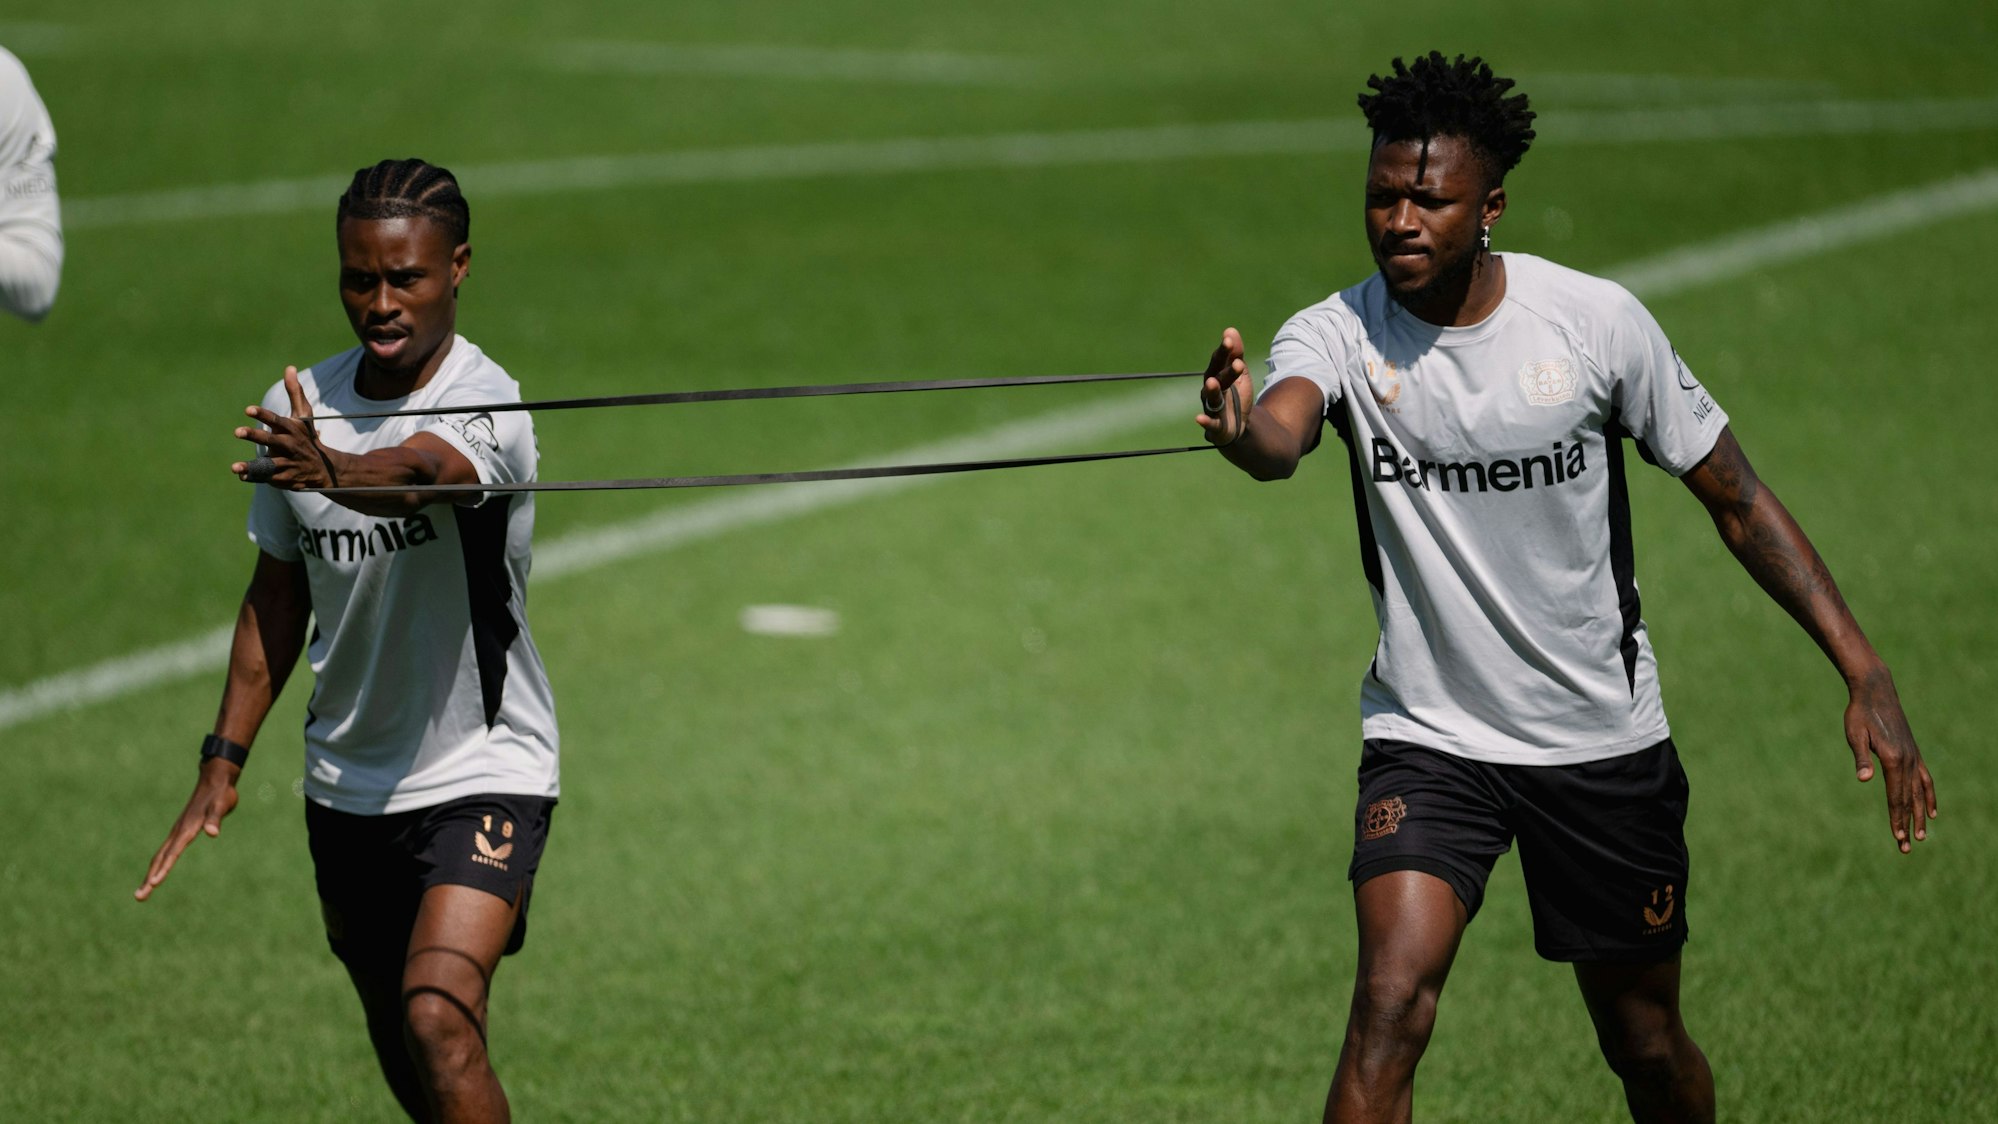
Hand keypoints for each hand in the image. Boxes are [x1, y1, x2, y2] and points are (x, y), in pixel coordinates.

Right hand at [135, 757, 241, 900]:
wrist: (215, 780)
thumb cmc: (221, 794)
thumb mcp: (221, 806)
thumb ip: (215, 819)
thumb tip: (212, 833)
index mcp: (187, 829)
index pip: (173, 853)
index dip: (164, 868)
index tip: (154, 883)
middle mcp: (178, 832)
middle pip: (160, 859)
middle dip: (150, 878)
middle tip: (139, 897)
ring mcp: (177, 832)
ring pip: (160, 856)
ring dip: (151, 874)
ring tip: (143, 891)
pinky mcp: (181, 831)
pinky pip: (166, 851)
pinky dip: (159, 864)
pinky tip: (156, 872)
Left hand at [232, 366, 340, 488]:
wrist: (325, 468)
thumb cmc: (307, 437)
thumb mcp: (303, 415)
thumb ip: (294, 392)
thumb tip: (289, 367)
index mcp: (291, 428)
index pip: (276, 420)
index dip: (263, 415)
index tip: (248, 410)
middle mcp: (290, 445)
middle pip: (272, 440)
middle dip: (255, 436)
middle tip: (236, 431)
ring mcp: (288, 462)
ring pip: (269, 463)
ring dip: (252, 466)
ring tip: (234, 467)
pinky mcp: (286, 477)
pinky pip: (268, 477)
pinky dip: (255, 477)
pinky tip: (242, 475)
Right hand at [1198, 327, 1252, 446]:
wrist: (1237, 425)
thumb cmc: (1235, 395)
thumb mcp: (1240, 374)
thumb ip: (1235, 354)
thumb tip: (1230, 329)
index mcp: (1216, 375)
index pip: (1219, 361)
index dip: (1224, 351)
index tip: (1229, 340)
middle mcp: (1211, 390)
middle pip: (1217, 378)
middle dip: (1225, 370)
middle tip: (1236, 361)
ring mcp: (1212, 407)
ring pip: (1212, 398)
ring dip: (1212, 391)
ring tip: (1212, 382)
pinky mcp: (1214, 426)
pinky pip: (1209, 423)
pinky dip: (1204, 421)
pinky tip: (1198, 418)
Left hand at [1844, 666, 1936, 852]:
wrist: (1876, 692)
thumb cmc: (1859, 714)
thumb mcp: (1855, 734)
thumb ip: (1861, 757)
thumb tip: (1863, 779)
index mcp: (1893, 760)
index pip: (1895, 797)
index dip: (1896, 819)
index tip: (1897, 838)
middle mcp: (1908, 761)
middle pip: (1908, 800)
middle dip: (1907, 824)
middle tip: (1905, 848)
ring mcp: (1914, 757)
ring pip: (1919, 793)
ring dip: (1920, 815)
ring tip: (1920, 836)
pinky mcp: (1914, 753)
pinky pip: (1925, 780)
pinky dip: (1929, 796)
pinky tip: (1931, 810)